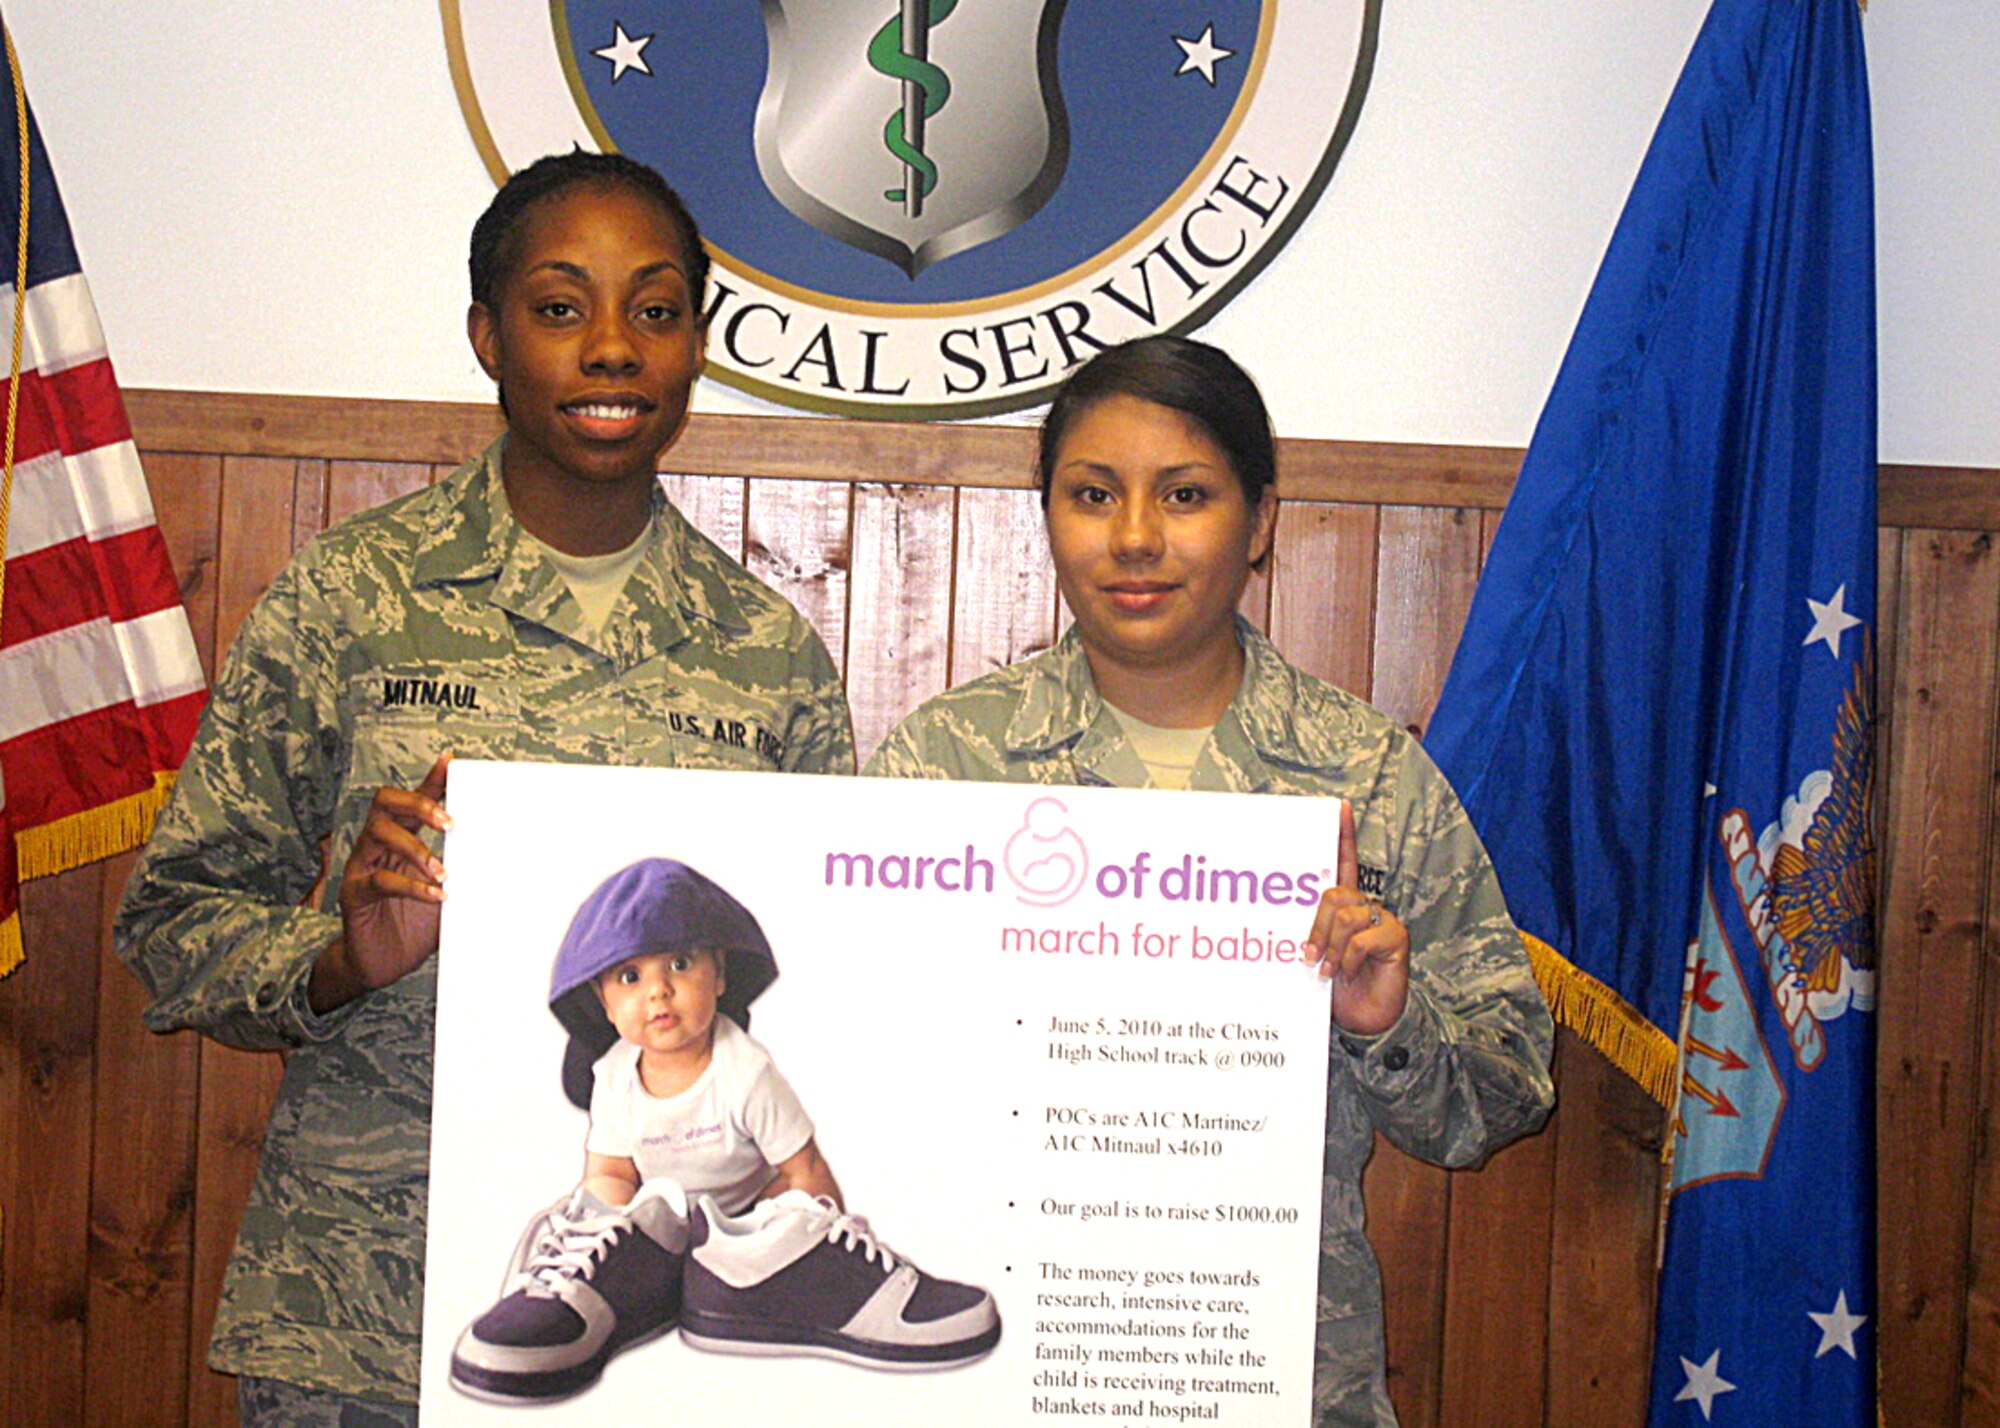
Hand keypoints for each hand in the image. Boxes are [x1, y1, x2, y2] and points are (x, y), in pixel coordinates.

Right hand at [310, 753, 452, 1012]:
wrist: (382, 964)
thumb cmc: (415, 924)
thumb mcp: (448, 894)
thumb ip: (468, 875)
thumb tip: (511, 865)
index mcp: (402, 838)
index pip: (414, 800)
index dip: (431, 780)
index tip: (451, 761)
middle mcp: (377, 845)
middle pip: (387, 802)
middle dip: (420, 805)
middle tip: (450, 823)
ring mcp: (362, 866)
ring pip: (378, 834)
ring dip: (415, 847)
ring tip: (443, 871)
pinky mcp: (353, 893)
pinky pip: (378, 881)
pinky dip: (410, 885)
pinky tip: (435, 895)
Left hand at [1303, 802, 1409, 1036]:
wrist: (1364, 1021)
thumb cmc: (1336, 989)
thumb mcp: (1315, 958)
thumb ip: (1307, 935)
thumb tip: (1281, 927)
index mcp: (1344, 907)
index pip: (1344, 863)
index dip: (1343, 835)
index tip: (1339, 808)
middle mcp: (1363, 907)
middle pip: (1332, 894)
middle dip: (1316, 928)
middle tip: (1309, 958)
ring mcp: (1381, 920)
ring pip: (1344, 915)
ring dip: (1330, 948)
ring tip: (1330, 971)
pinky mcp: (1396, 936)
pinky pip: (1361, 937)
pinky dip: (1349, 958)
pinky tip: (1350, 972)